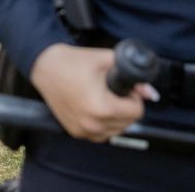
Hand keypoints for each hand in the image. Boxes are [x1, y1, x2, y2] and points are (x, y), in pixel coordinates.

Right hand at [30, 43, 155, 142]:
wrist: (45, 66)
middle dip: (127, 106)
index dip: (134, 96)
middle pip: (128, 123)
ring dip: (117, 118)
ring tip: (106, 99)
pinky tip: (98, 108)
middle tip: (116, 91)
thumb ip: (132, 74)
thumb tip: (149, 91)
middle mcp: (92, 124)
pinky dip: (104, 124)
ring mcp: (83, 130)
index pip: (136, 112)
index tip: (125, 88)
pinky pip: (101, 135)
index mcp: (101, 107)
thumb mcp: (105, 59)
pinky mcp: (75, 132)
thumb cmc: (72, 62)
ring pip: (116, 131)